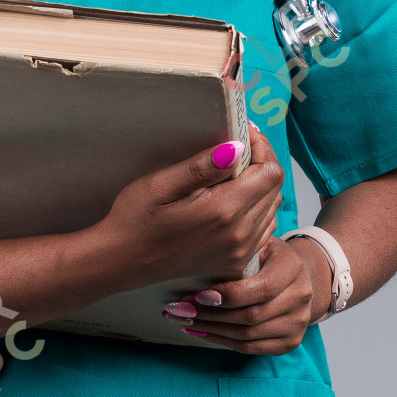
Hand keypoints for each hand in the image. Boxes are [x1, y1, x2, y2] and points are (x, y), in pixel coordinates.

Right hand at [97, 126, 283, 289]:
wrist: (121, 262)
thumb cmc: (136, 219)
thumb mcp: (162, 184)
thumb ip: (203, 166)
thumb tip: (238, 147)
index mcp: (225, 211)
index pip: (270, 172)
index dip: (262, 148)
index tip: (243, 134)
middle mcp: (240, 235)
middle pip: (275, 189)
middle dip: (262, 163)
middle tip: (238, 148)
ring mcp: (240, 252)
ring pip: (272, 208)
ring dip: (261, 187)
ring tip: (234, 173)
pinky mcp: (235, 262)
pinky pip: (263, 229)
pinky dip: (257, 209)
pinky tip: (233, 201)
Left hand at [164, 232, 327, 354]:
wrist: (301, 278)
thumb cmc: (270, 258)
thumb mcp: (261, 243)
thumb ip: (239, 250)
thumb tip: (198, 254)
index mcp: (293, 268)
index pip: (263, 288)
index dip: (229, 295)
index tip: (198, 295)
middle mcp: (300, 297)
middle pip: (251, 315)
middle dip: (210, 315)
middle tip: (179, 310)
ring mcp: (298, 323)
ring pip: (247, 335)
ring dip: (211, 330)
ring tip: (184, 322)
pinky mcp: (290, 342)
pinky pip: (250, 348)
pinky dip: (222, 341)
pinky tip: (201, 332)